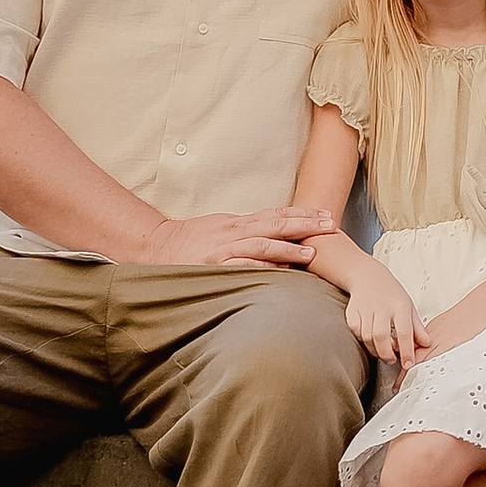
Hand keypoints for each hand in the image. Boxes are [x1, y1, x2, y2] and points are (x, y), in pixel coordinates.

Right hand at [141, 206, 333, 274]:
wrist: (155, 245)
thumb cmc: (191, 239)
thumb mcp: (222, 227)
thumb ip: (248, 231)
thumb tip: (277, 235)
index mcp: (238, 222)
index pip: (276, 214)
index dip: (303, 214)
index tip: (326, 214)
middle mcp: (234, 231)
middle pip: (275, 224)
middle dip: (305, 225)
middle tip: (331, 226)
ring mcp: (223, 249)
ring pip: (261, 245)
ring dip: (287, 249)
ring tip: (311, 252)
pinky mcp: (212, 266)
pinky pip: (239, 267)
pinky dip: (258, 268)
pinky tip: (275, 272)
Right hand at [342, 262, 429, 367]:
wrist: (368, 276)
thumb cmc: (391, 294)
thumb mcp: (409, 307)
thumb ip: (417, 328)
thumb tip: (427, 344)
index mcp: (400, 306)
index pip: (405, 332)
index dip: (407, 351)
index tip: (408, 364)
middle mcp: (382, 307)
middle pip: (381, 337)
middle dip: (386, 354)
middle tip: (392, 360)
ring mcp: (365, 309)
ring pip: (367, 337)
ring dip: (375, 349)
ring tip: (383, 350)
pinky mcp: (352, 312)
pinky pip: (356, 333)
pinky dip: (363, 340)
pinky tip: (371, 338)